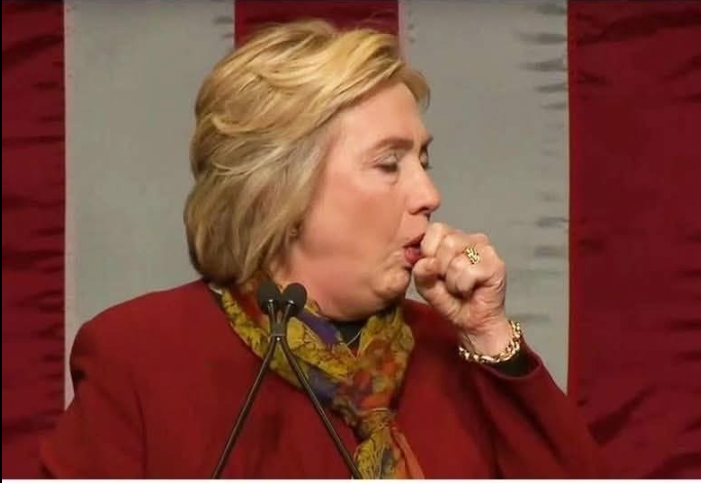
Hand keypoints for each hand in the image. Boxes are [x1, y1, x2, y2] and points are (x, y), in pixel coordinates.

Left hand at [412, 223, 511, 354]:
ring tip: (459, 287)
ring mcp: (486, 250)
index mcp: (452, 237)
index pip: (435, 229)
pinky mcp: (495, 264)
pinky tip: (470, 290)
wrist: (474, 322)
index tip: (434, 269)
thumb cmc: (452, 301)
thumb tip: (426, 262)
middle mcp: (471, 239)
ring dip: (452, 281)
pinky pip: (468, 273)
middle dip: (441, 269)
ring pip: (457, 259)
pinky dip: (463, 287)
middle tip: (449, 281)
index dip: (428, 251)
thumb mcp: (426, 286)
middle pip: (446, 242)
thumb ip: (420, 272)